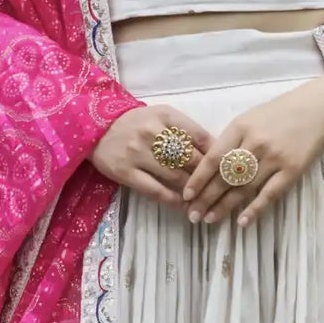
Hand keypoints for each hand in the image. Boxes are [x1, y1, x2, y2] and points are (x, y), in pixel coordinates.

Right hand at [89, 105, 213, 206]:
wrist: (96, 128)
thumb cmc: (136, 123)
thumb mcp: (162, 116)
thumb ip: (187, 130)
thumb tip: (216, 152)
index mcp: (166, 117)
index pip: (200, 137)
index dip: (217, 156)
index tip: (227, 169)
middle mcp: (153, 133)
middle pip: (191, 160)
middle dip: (208, 177)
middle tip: (221, 191)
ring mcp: (138, 154)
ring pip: (176, 177)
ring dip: (193, 192)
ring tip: (205, 201)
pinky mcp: (126, 172)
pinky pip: (155, 190)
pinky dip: (173, 200)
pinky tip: (183, 205)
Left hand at [183, 82, 323, 226]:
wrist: (317, 109)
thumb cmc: (278, 114)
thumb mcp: (249, 118)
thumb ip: (231, 140)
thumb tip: (209, 168)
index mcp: (241, 127)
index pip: (213, 158)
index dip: (198, 179)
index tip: (186, 195)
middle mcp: (255, 143)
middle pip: (225, 176)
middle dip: (206, 198)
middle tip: (193, 214)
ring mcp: (274, 158)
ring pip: (244, 188)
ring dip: (225, 206)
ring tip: (210, 219)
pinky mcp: (292, 171)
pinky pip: (269, 194)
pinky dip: (255, 209)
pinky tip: (242, 222)